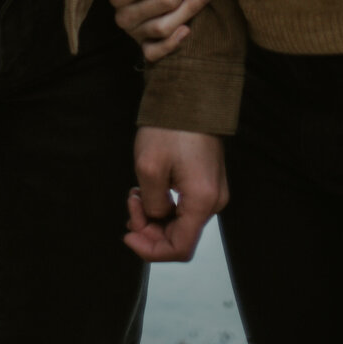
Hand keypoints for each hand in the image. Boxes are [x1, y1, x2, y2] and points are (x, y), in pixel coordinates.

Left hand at [126, 127, 227, 262]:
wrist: (190, 94)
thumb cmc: (169, 127)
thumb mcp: (149, 168)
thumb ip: (151, 205)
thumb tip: (156, 217)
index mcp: (202, 201)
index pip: (180, 248)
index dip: (151, 250)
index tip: (128, 235)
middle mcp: (214, 201)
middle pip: (180, 236)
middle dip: (149, 228)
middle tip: (130, 204)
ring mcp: (213, 191)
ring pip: (181, 221)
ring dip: (154, 215)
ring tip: (135, 193)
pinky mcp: (207, 181)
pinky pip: (185, 206)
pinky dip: (164, 204)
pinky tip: (147, 189)